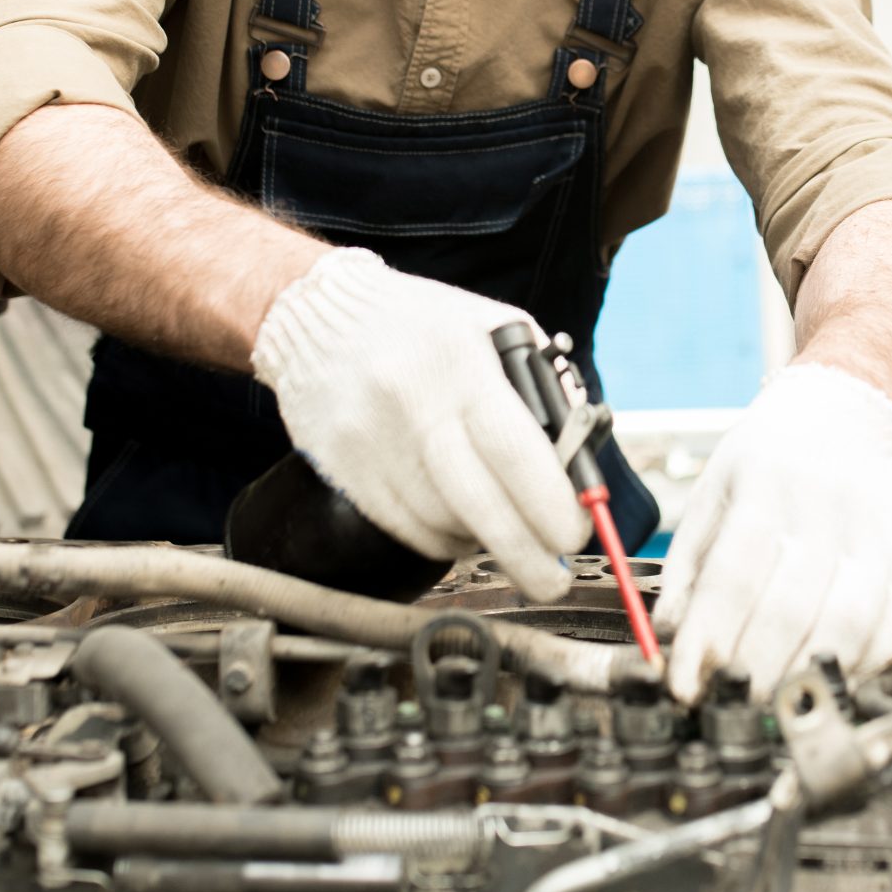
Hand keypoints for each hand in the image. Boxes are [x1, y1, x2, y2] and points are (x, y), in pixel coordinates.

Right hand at [250, 249, 584, 600]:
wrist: (315, 314)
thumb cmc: (423, 325)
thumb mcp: (495, 329)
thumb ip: (545, 389)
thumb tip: (577, 466)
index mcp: (458, 361)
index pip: (514, 451)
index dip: (551, 505)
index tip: (576, 534)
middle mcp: (410, 403)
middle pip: (478, 506)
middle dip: (527, 555)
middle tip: (553, 577)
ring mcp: (370, 443)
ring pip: (442, 525)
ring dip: (484, 540)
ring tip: (505, 527)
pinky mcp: (344, 473)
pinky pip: (408, 530)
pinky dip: (443, 536)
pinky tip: (459, 518)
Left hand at [654, 363, 891, 701]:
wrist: (844, 414)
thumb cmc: (767, 463)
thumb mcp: (712, 495)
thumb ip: (689, 569)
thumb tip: (670, 638)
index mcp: (764, 486)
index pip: (733, 576)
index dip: (708, 641)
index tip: (687, 685)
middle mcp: (825, 504)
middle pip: (791, 606)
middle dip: (756, 670)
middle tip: (734, 703)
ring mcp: (877, 527)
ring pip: (851, 618)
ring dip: (812, 672)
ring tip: (781, 700)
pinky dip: (873, 659)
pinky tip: (840, 675)